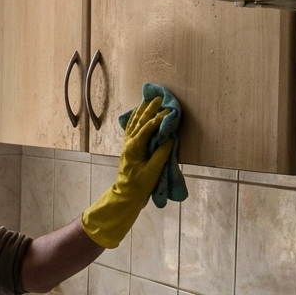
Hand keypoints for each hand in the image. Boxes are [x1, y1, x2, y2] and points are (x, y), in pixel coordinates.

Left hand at [81, 95, 171, 248]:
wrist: (126, 195)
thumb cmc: (140, 185)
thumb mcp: (153, 171)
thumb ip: (161, 153)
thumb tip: (169, 138)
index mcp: (134, 147)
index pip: (147, 128)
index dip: (158, 118)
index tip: (169, 111)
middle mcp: (129, 143)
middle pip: (139, 122)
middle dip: (149, 109)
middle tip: (159, 98)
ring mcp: (127, 145)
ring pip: (134, 123)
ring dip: (142, 112)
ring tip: (149, 101)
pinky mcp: (129, 148)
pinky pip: (132, 129)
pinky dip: (136, 120)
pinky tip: (138, 114)